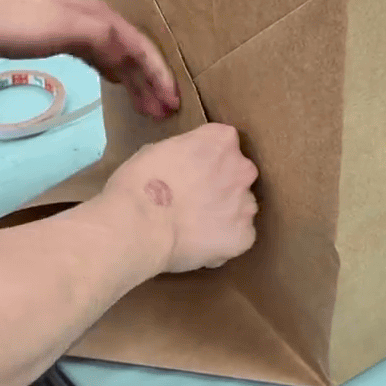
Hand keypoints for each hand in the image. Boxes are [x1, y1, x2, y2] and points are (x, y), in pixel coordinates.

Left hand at [0, 0, 179, 119]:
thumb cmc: (15, 22)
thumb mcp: (62, 28)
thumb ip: (100, 37)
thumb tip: (132, 54)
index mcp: (101, 16)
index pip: (141, 48)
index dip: (160, 74)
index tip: (174, 103)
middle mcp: (96, 20)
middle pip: (134, 54)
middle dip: (152, 82)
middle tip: (166, 113)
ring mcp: (78, 30)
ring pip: (119, 57)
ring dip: (136, 81)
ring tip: (149, 107)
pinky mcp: (62, 40)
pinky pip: (101, 58)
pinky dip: (115, 73)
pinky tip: (117, 84)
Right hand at [104, 124, 258, 273]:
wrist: (139, 225)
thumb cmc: (139, 184)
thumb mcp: (158, 150)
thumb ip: (184, 153)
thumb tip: (184, 165)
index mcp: (221, 140)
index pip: (223, 143)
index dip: (206, 159)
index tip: (190, 171)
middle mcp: (242, 168)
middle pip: (238, 174)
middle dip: (221, 185)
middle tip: (193, 201)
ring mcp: (246, 204)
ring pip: (241, 207)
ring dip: (225, 214)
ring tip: (194, 228)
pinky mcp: (244, 236)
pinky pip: (238, 237)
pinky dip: (223, 242)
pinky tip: (199, 245)